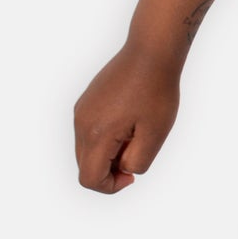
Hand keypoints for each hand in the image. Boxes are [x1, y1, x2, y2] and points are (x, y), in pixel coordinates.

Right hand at [74, 42, 182, 192]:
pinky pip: (88, 133)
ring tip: (136, 134)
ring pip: (86, 150)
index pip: (89, 179)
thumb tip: (122, 169)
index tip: (132, 174)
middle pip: (85, 166)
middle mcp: (81, 123)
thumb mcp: (155, 134)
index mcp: (97, 134)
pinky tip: (129, 123)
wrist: (150, 52)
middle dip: (109, 171)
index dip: (110, 186)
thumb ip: (136, 161)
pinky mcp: (85, 102)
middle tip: (137, 152)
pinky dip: (105, 139)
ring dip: (108, 154)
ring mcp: (81, 111)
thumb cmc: (157, 91)